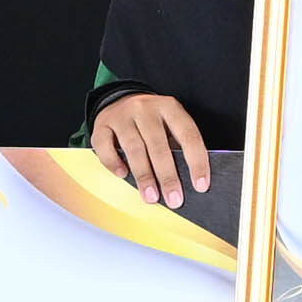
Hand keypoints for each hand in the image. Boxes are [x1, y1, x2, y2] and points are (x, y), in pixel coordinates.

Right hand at [86, 91, 210, 207]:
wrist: (119, 101)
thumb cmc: (150, 121)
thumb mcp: (168, 124)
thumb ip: (178, 146)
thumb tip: (190, 180)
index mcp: (169, 107)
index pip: (188, 135)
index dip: (196, 162)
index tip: (200, 185)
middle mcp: (145, 108)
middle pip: (158, 144)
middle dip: (168, 176)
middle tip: (174, 199)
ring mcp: (122, 115)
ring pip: (134, 147)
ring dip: (144, 175)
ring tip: (151, 196)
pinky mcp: (102, 125)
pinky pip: (106, 147)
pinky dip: (114, 163)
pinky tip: (123, 174)